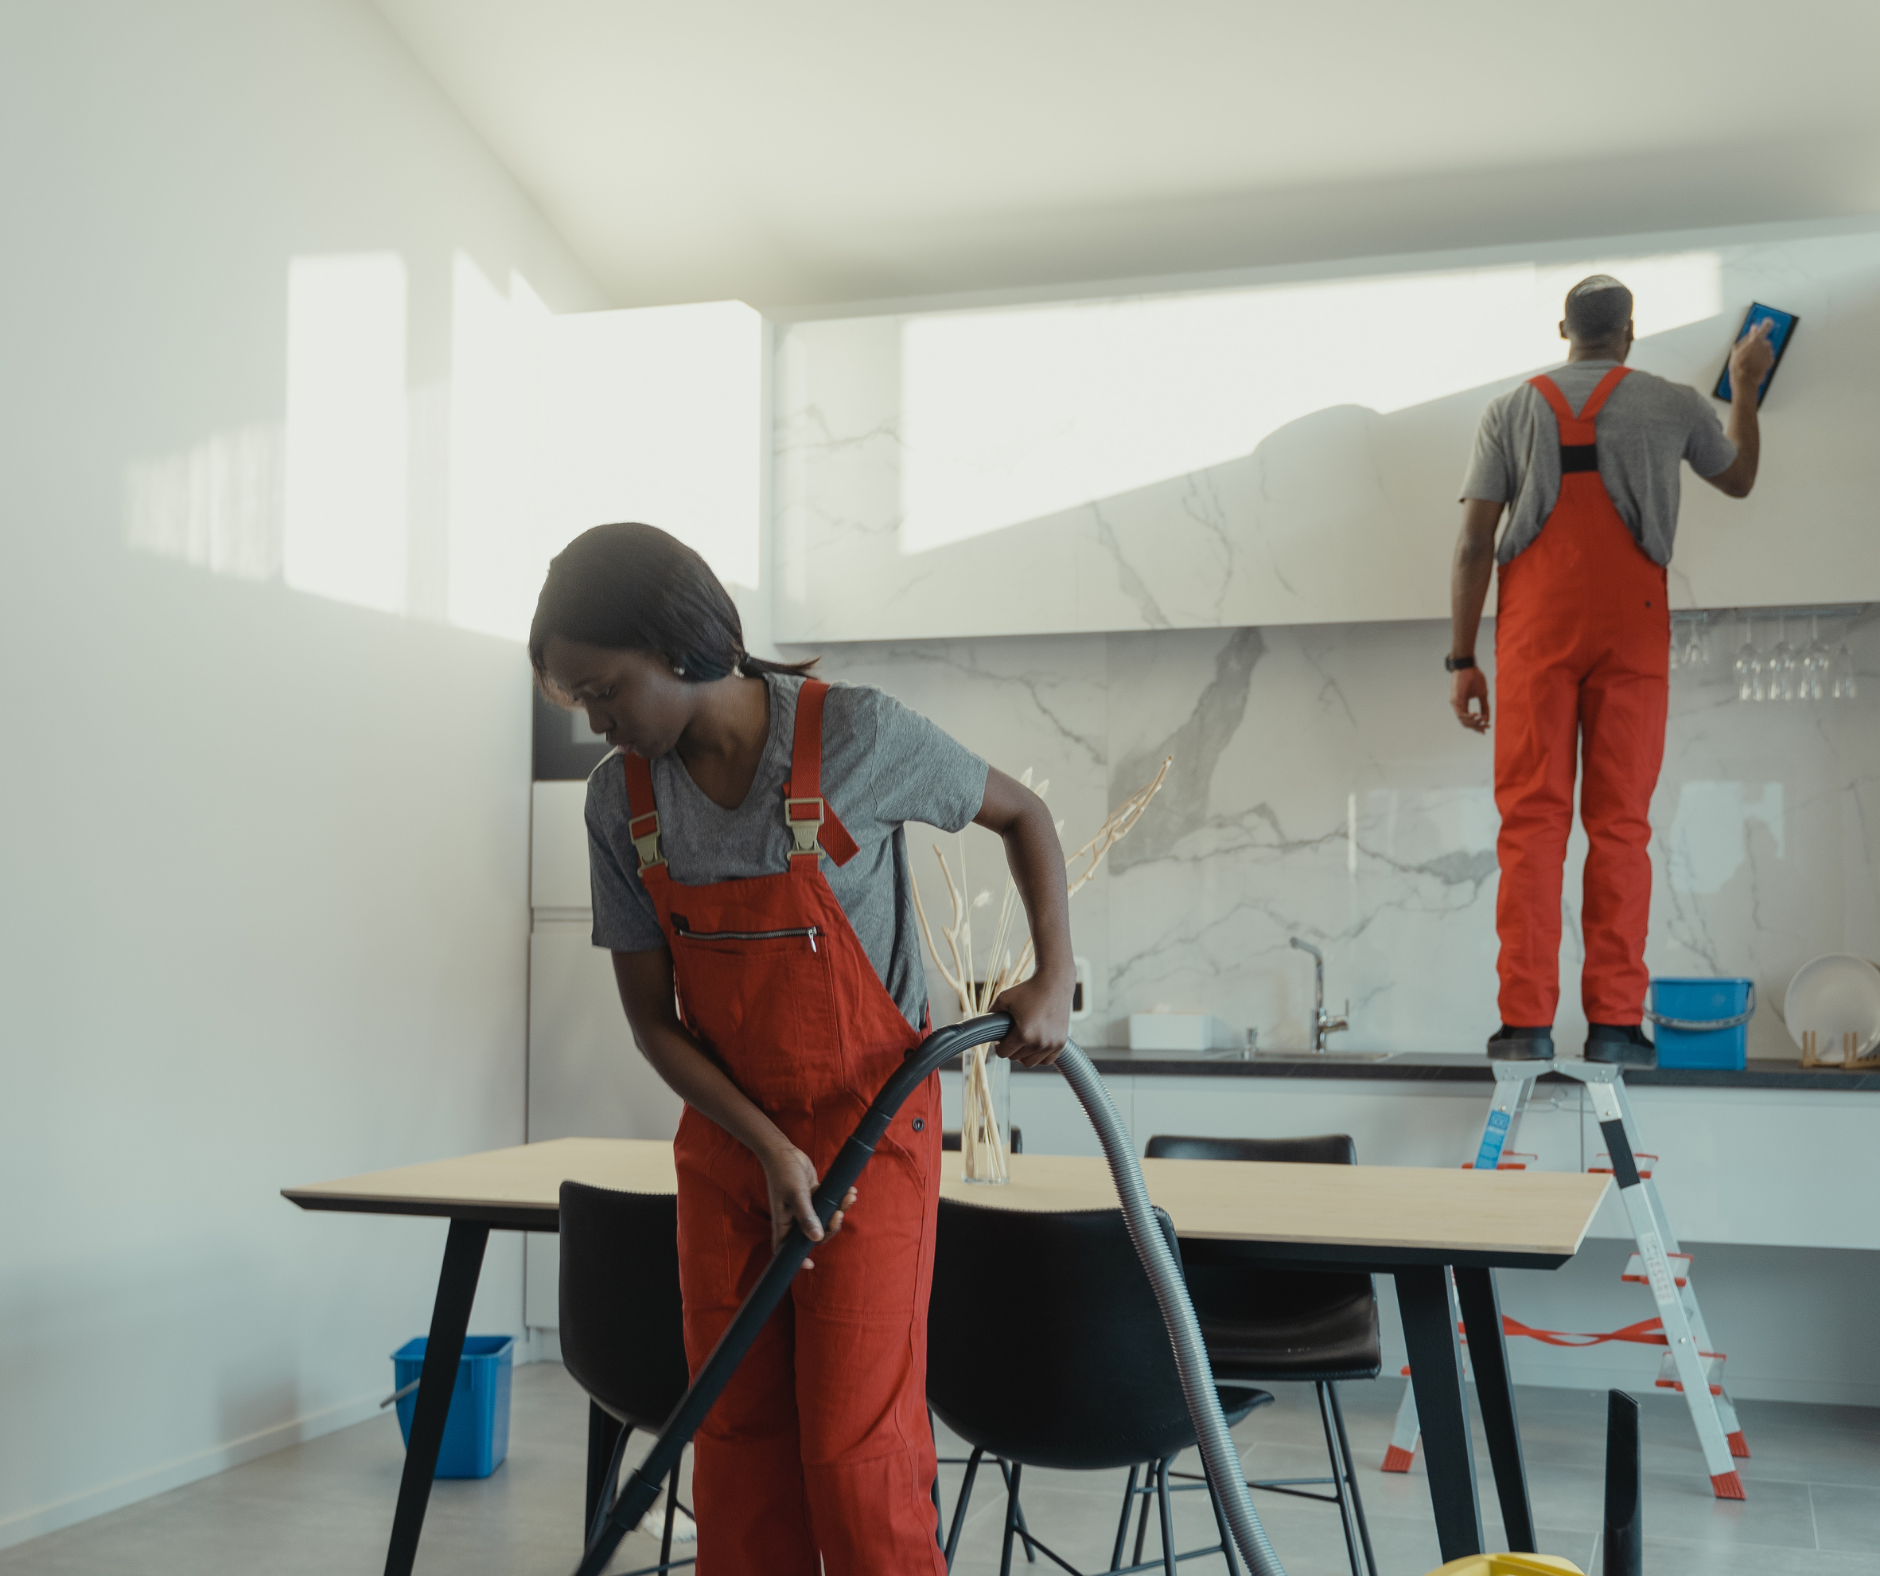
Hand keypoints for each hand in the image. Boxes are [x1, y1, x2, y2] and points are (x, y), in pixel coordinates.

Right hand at [757, 1141, 855, 1264]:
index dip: (797, 1259)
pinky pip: (829, 1204)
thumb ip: (807, 1216)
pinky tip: (850, 1191)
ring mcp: (805, 1208)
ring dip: (840, 1210)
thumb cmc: (784, 1173)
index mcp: (784, 1223)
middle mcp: (795, 1218)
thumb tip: (817, 1239)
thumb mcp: (796, 1194)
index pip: (786, 1249)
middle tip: (839, 1213)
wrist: (783, 1150)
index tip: (811, 1264)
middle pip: (815, 1235)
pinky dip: (839, 1199)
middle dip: (831, 1227)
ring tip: (849, 1197)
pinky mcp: (814, 1196)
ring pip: (825, 1219)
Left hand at [990, 968, 1073, 1066]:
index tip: (1000, 1039)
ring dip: (1024, 1054)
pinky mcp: (1061, 1043)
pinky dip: (1039, 1056)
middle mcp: (1039, 1043)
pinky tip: (1035, 1044)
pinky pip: (1046, 1060)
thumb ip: (990, 1014)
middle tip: (1011, 1036)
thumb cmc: (1028, 989)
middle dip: (1011, 1048)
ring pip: (1031, 1062)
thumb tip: (981, 1026)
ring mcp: (1052, 1044)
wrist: (1054, 982)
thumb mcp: (1003, 999)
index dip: (999, 1046)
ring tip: (1022, 1041)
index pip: (1004, 1053)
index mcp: (1024, 1034)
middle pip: (1016, 1058)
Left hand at [1451, 667, 1489, 731]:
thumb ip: (1484, 706)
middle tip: (1486, 727)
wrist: (1468, 666)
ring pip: (1463, 721)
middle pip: (1466, 723)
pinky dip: (1469, 717)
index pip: (1470, 720)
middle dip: (1477, 727)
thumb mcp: (1482, 694)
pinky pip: (1460, 714)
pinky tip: (1477, 716)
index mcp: (1464, 705)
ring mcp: (1455, 704)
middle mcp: (1458, 706)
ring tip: (1482, 720)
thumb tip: (1487, 719)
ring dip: (1474, 723)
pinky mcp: (1455, 700)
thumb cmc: (1474, 678)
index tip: (1487, 728)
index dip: (1478, 726)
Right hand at [1729, 318, 1776, 396]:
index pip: (1766, 326)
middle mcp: (1765, 345)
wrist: (1745, 380)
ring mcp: (1769, 353)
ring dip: (1760, 351)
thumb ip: (1747, 337)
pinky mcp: (1770, 361)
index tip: (1766, 322)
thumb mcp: (1737, 349)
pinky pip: (1767, 356)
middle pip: (1764, 340)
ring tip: (1749, 359)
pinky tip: (1754, 363)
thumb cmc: (1739, 366)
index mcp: (1756, 340)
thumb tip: (1753, 330)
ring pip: (1765, 349)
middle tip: (1748, 350)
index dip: (1766, 323)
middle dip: (1757, 343)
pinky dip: (1762, 358)